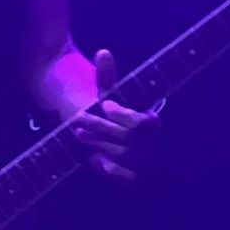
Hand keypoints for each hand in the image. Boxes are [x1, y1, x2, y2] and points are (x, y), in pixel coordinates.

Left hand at [72, 49, 161, 183]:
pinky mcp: (134, 177)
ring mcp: (144, 162)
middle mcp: (152, 143)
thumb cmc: (109, 116)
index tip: (105, 106)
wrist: (108, 142)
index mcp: (152, 122)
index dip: (122, 114)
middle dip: (101, 127)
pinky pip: (124, 177)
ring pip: (122, 155)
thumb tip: (103, 52)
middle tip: (77, 119)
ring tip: (79, 134)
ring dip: (98, 143)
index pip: (142, 122)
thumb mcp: (108, 97)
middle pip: (128, 137)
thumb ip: (107, 77)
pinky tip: (94, 158)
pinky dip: (108, 168)